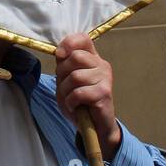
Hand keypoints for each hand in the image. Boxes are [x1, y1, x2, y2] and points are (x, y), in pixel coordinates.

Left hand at [55, 31, 120, 159]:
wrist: (94, 127)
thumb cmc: (79, 102)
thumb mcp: (66, 80)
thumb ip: (64, 64)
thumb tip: (60, 53)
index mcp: (92, 58)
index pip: (83, 39)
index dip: (68, 43)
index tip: (59, 55)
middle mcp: (101, 64)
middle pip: (75, 57)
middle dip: (63, 73)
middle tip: (66, 87)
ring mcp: (105, 78)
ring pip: (75, 76)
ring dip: (66, 91)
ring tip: (71, 99)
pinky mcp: (104, 92)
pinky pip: (78, 93)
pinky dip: (71, 102)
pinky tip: (75, 106)